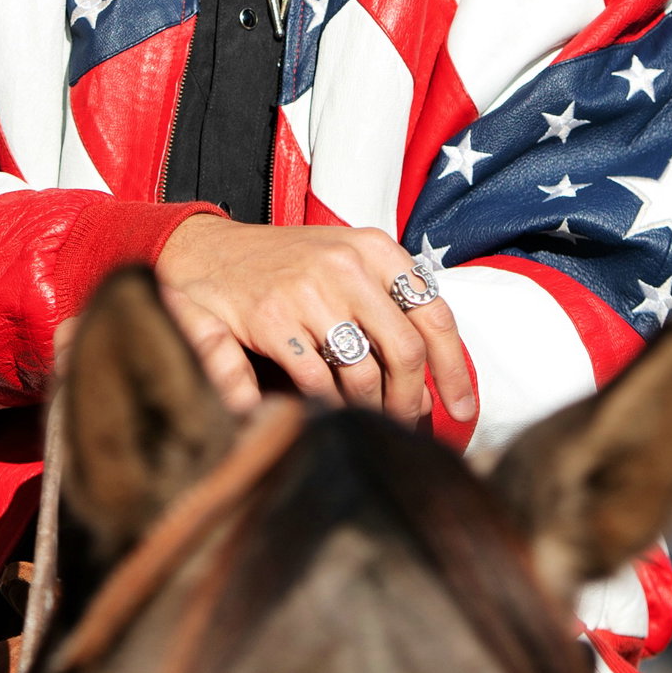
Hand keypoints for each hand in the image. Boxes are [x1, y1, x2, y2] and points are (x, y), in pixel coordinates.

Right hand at [155, 216, 475, 429]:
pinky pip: (318, 381)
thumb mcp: (344, 262)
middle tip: (405, 424)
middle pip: (406, 351)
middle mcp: (346, 265)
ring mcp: (308, 291)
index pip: (435, 314)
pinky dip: (326, 406)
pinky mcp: (271, 319)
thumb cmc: (287, 266)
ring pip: (364, 372)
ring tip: (366, 420)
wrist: (207, 251)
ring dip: (370, 409)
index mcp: (374, 248)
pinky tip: (325, 411)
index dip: (454, 369)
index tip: (464, 409)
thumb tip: (429, 385)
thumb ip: (390, 309)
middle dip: (410, 399)